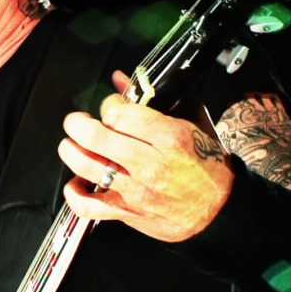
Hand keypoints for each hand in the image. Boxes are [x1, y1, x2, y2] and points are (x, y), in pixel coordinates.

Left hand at [58, 70, 234, 241]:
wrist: (220, 210)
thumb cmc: (204, 163)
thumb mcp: (188, 122)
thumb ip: (152, 99)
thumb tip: (119, 78)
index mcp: (168, 137)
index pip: (119, 113)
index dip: (108, 105)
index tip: (111, 107)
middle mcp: (149, 164)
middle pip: (96, 137)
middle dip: (78, 123)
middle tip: (78, 122)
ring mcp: (136, 191)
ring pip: (87, 167)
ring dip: (71, 151)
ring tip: (73, 145)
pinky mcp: (127, 213)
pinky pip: (87, 206)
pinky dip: (73, 193)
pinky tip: (76, 181)